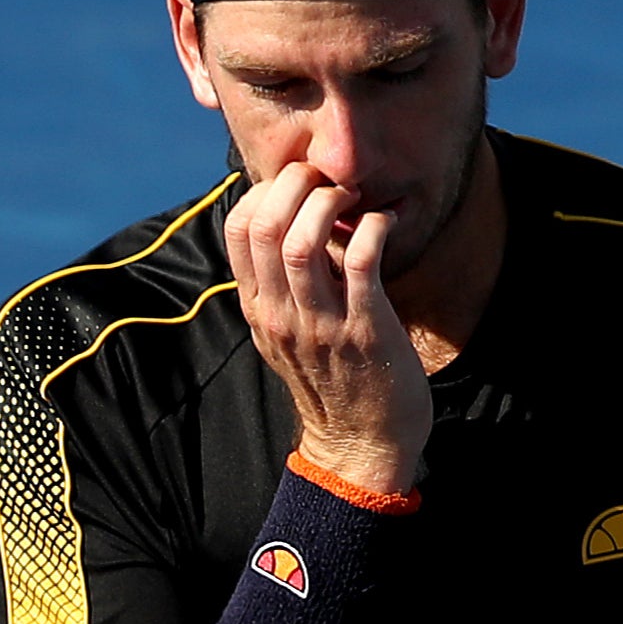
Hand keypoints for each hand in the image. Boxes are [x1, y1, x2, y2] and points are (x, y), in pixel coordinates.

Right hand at [221, 161, 429, 494]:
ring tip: (351, 198)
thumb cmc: (332, 380)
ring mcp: (320, 324)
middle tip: (326, 180)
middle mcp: (281, 315)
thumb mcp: (286, 333)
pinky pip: (362, 261)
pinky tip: (386, 222)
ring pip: (304, 241)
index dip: (265, 190)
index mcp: (259, 309)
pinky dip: (374, 228)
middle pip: (266, 226)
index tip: (297, 186)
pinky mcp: (364, 329)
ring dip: (330, 203)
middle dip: (296, 184)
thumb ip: (281, 285)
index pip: (237, 229)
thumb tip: (292, 222)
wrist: (361, 443)